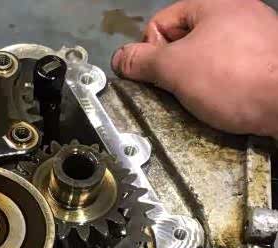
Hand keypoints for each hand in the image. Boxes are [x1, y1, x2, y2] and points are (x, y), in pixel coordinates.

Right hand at [111, 0, 277, 137]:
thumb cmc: (232, 78)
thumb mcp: (174, 68)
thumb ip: (141, 61)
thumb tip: (120, 58)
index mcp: (214, 4)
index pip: (161, 23)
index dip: (151, 50)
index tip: (157, 73)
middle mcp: (238, 13)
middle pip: (184, 41)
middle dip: (174, 67)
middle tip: (176, 89)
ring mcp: (257, 37)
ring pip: (207, 58)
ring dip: (196, 79)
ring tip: (202, 99)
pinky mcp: (269, 62)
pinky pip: (231, 72)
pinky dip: (221, 88)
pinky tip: (224, 102)